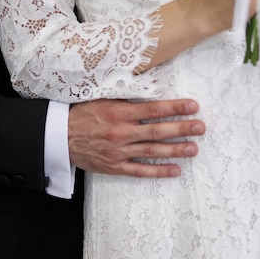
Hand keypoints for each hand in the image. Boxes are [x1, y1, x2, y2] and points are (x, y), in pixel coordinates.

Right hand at [68, 98, 204, 177]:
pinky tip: (175, 170)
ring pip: (151, 152)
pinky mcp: (114, 166)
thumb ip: (127, 96)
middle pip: (157, 131)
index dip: (174, 108)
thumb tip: (153, 87)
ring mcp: (118, 151)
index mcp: (119, 112)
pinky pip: (139, 171)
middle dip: (181, 129)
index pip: (153, 109)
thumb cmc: (83, 114)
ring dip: (174, 150)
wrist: (58, 136)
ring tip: (194, 149)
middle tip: (201, 128)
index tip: (193, 106)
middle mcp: (121, 132)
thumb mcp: (103, 98)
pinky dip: (157, 171)